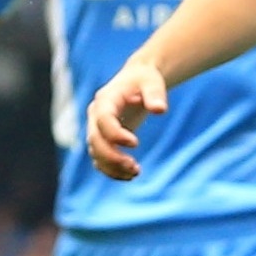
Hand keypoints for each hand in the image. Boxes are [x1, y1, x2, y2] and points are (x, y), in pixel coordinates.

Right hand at [84, 58, 167, 179]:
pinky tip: (130, 176)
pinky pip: (100, 159)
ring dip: (112, 167)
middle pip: (95, 140)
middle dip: (112, 157)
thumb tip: (160, 110)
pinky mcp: (103, 139)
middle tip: (135, 167)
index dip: (115, 134)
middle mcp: (95, 115)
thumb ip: (155, 94)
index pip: (103, 119)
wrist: (137, 80)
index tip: (135, 144)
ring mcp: (96, 128)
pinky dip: (111, 170)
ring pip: (95, 153)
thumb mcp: (152, 82)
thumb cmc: (145, 80)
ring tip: (136, 173)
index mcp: (105, 100)